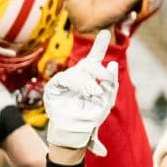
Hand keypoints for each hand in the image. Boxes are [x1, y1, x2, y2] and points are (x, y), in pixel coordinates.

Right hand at [42, 29, 117, 154]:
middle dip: (99, 69)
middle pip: (88, 63)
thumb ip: (111, 83)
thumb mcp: (106, 101)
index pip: (94, 59)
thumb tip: (112, 63)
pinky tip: (86, 92)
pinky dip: (78, 83)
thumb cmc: (90, 119)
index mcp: (90, 79)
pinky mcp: (54, 87)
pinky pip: (66, 78)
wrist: (77, 133)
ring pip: (79, 70)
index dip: (99, 46)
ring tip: (96, 92)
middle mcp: (77, 77)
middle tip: (106, 79)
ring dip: (89, 80)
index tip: (106, 33)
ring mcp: (65, 81)